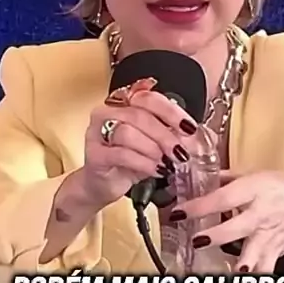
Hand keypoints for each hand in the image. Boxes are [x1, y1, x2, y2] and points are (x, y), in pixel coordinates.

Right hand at [82, 88, 197, 209]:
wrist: (103, 184)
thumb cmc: (129, 160)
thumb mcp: (153, 142)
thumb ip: (168, 132)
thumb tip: (190, 135)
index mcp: (124, 102)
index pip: (149, 98)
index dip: (171, 112)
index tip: (188, 128)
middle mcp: (107, 112)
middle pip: (139, 114)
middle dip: (164, 134)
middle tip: (179, 151)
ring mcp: (96, 132)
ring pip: (128, 132)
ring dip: (152, 149)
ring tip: (165, 162)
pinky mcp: (94, 154)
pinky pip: (121, 154)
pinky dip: (143, 162)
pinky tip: (154, 170)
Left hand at [170, 170, 283, 272]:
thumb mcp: (256, 174)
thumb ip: (228, 179)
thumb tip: (200, 179)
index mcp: (253, 191)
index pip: (223, 198)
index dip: (200, 206)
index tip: (179, 212)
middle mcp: (260, 215)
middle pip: (235, 228)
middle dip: (215, 236)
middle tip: (197, 240)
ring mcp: (269, 237)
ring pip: (254, 255)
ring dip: (240, 265)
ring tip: (228, 272)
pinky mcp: (276, 252)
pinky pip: (265, 271)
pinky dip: (254, 282)